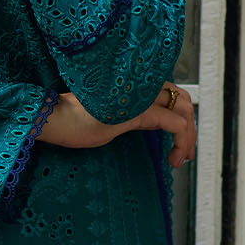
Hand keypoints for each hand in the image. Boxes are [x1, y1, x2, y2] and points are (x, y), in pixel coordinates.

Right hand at [38, 84, 196, 169]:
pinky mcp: (138, 112)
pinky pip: (174, 124)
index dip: (181, 114)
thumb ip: (136, 116)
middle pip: (181, 98)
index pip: (169, 92)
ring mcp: (140, 96)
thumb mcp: (111, 119)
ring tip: (182, 157)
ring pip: (183, 109)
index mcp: (133, 86)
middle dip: (191, 126)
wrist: (52, 119)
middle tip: (187, 151)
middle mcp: (140, 86)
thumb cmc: (71, 122)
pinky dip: (182, 141)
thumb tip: (155, 121)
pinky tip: (175, 158)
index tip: (179, 140)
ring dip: (189, 136)